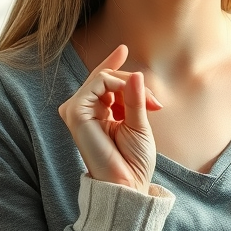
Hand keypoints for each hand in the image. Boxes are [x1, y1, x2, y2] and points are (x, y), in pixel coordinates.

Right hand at [58, 45, 162, 192]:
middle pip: (106, 78)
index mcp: (97, 114)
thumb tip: (135, 73)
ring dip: (129, 85)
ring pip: (103, 77)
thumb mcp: (139, 123)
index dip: (112, 64)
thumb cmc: (134, 160)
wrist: (128, 183)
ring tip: (149, 105)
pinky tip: (135, 100)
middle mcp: (84, 111)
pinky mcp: (75, 112)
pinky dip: (119, 85)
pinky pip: (98, 83)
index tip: (123, 48)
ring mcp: (77, 111)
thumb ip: (135, 98)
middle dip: (133, 82)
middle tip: (154, 103)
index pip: (101, 82)